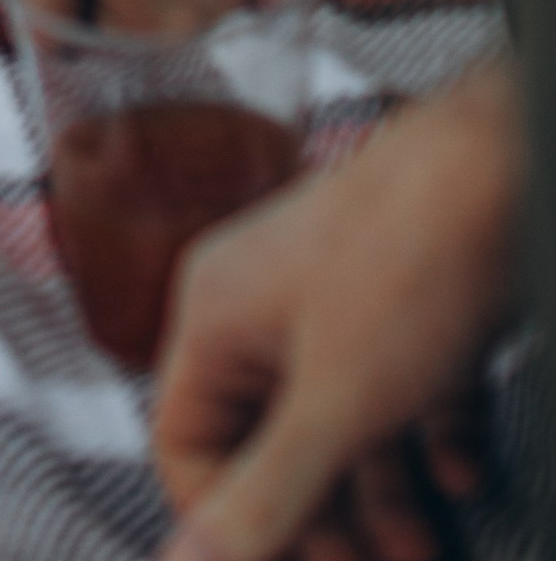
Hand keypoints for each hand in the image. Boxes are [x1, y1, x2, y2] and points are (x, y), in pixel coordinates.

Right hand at [151, 58, 521, 560]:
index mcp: (217, 317)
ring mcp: (337, 304)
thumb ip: (262, 496)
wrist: (502, 165)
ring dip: (384, 498)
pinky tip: (463, 473)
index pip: (186, 442)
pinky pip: (402, 395)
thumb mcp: (332, 404)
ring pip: (341, 426)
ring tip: (427, 551)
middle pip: (268, 443)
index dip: (231, 515)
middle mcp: (264, 307)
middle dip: (322, 517)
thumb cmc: (407, 257)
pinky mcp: (404, 304)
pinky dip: (431, 444)